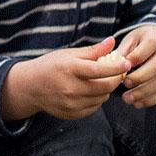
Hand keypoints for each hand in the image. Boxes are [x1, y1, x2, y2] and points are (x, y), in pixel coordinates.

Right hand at [2, 37, 128, 120]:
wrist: (28, 87)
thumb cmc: (49, 67)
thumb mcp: (67, 54)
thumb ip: (92, 51)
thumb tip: (112, 42)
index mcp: (68, 69)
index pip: (99, 70)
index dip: (117, 67)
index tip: (126, 63)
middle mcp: (69, 88)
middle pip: (106, 87)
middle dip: (115, 79)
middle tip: (115, 73)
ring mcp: (70, 103)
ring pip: (102, 98)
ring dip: (105, 90)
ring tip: (97, 81)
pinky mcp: (71, 113)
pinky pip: (94, 107)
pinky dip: (96, 99)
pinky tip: (87, 92)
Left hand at [116, 25, 155, 108]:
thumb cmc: (139, 43)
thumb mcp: (129, 41)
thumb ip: (122, 52)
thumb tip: (109, 64)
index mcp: (154, 37)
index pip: (149, 45)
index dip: (136, 57)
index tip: (122, 66)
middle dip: (141, 76)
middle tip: (124, 83)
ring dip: (145, 92)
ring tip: (128, 99)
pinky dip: (152, 99)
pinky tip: (138, 104)